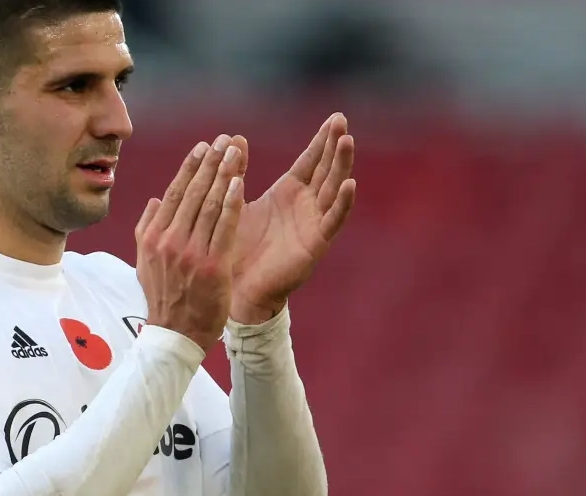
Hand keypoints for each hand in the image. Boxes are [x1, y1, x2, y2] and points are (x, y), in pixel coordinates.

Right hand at [136, 135, 246, 351]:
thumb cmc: (165, 299)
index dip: (190, 168)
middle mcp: (169, 241)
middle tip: (224, 140)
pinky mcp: (212, 266)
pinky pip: (223, 227)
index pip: (172, 193)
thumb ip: (147, 229)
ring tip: (235, 152)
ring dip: (224, 174)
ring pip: (208, 204)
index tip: (203, 147)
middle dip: (210, 162)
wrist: (175, 336)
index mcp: (152, 237)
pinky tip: (240, 182)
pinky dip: (231, 202)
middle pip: (192, 192)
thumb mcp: (144, 263)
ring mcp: (190, 253)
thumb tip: (153, 200)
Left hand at [229, 113, 356, 323]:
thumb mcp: (235, 201)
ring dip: (341, 165)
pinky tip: (350, 184)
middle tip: (342, 120)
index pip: (311, 160)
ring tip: (347, 141)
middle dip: (335, 145)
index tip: (336, 118)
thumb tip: (234, 138)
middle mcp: (306, 205)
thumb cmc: (237, 247)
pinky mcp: (315, 243)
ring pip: (333, 189)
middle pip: (326, 169)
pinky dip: (343, 203)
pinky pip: (333, 220)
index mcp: (289, 193)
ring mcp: (313, 223)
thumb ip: (236, 171)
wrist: (237, 287)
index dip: (323, 140)